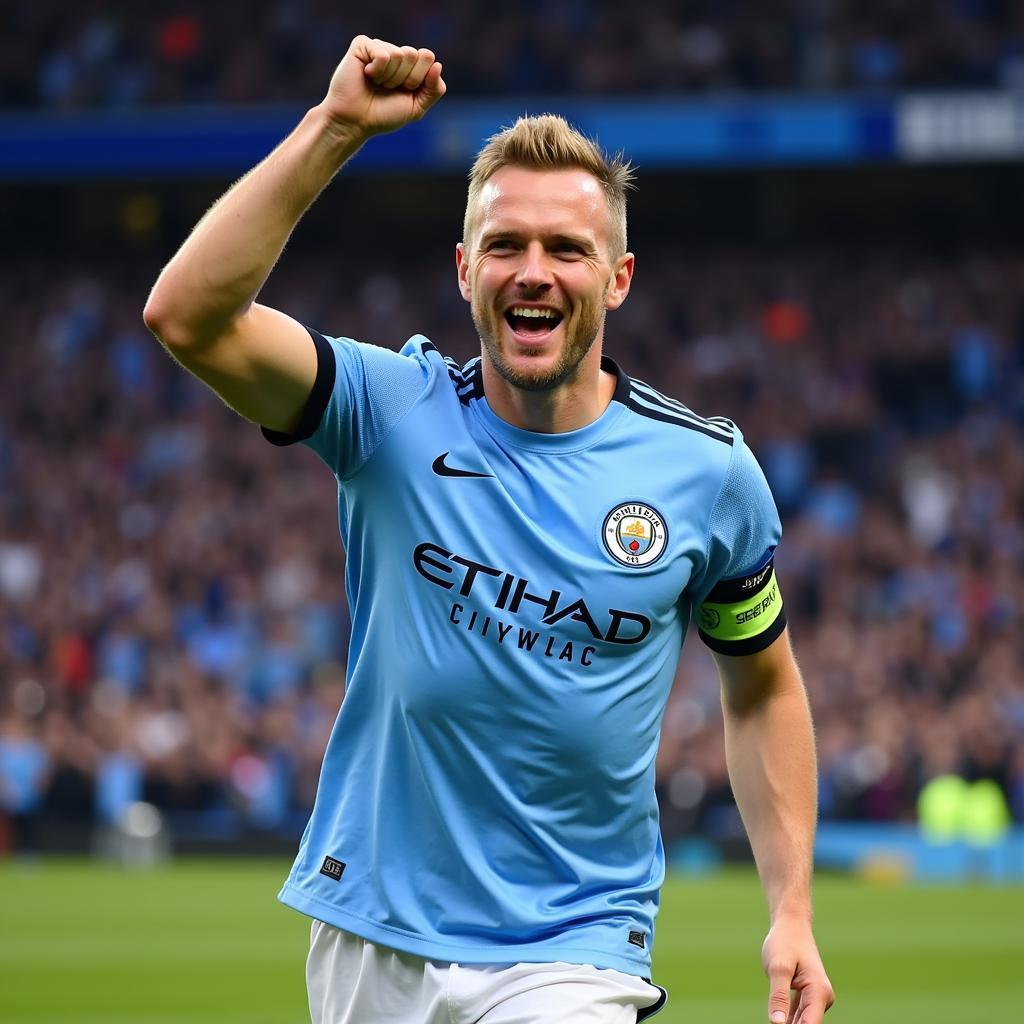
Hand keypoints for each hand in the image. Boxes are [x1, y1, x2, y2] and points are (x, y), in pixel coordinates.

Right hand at [320, 36, 445, 142]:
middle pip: (414, 54)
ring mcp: (378, 47)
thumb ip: (434, 89)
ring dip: (389, 77)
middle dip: (404, 78)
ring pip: (399, 53)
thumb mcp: (416, 107)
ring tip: (376, 83)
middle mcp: (394, 53)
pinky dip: (377, 70)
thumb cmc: (383, 115)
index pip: (428, 57)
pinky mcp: (361, 45)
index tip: (405, 91)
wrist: (355, 122)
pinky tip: (366, 74)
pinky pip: (383, 54)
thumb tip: (438, 65)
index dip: (418, 79)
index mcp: (409, 65)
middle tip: (388, 88)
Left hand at [762, 916, 833, 1023]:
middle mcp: (822, 998)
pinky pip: (798, 1016)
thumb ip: (778, 996)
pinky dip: (788, 1022)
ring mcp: (815, 998)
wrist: (791, 924)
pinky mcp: (807, 996)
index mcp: (819, 992)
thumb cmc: (784, 941)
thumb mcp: (778, 967)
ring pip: (802, 1023)